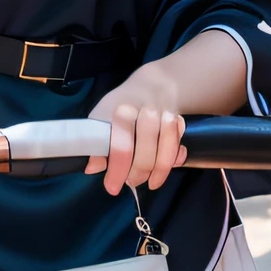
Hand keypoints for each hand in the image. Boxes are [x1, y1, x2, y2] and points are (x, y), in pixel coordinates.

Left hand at [86, 63, 186, 195]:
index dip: (117, 171)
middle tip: (131, 182)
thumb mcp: (102, 116)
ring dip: (159, 170)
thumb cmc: (122, 104)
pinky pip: (179, 143)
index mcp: (123, 110)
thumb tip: (92, 168)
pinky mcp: (178, 119)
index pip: (121, 145)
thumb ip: (97, 142)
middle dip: (138, 173)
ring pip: (166, 147)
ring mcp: (165, 114)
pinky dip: (175, 158)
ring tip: (150, 182)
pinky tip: (169, 167)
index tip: (112, 187)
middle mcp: (146, 111)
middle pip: (146, 150)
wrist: (151, 83)